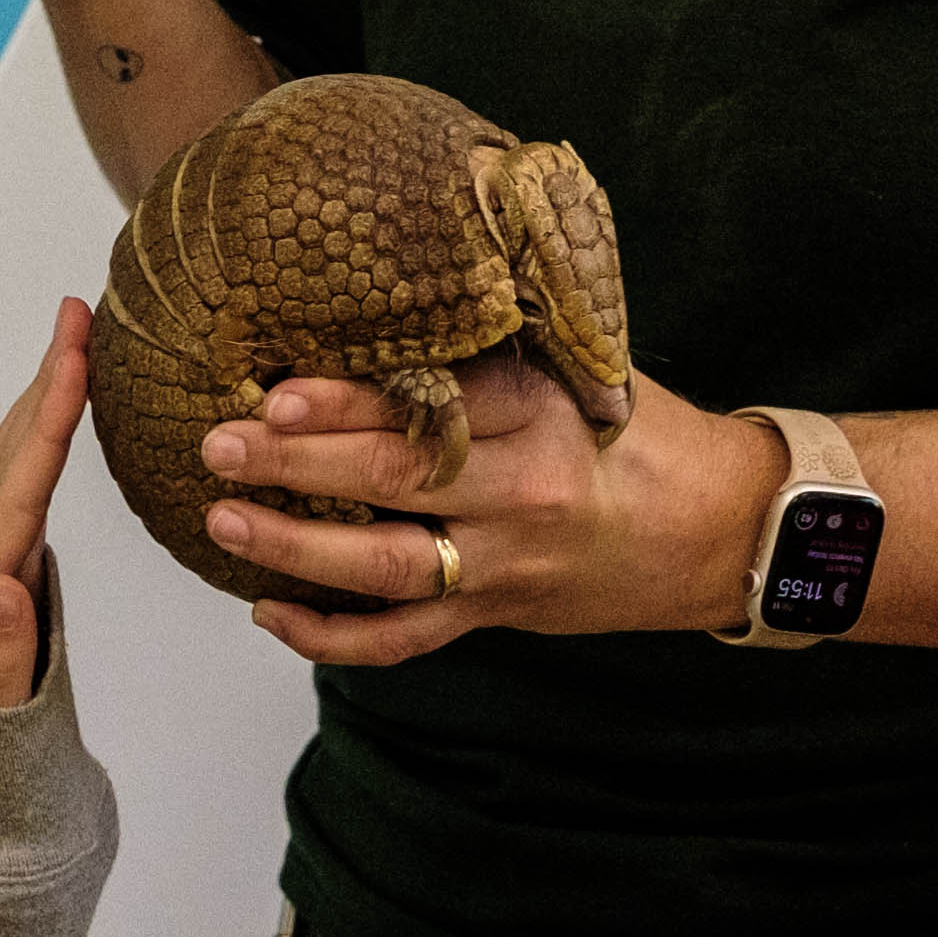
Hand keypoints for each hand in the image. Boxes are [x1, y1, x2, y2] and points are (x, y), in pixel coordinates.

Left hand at [0, 299, 92, 708]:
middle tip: (75, 311)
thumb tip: (4, 580)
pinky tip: (62, 398)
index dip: (45, 424)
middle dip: (43, 382)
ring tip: (74, 333)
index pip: (14, 493)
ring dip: (41, 396)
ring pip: (10, 460)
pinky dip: (40, 431)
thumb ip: (2, 655)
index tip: (71, 363)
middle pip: (7, 458)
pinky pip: (20, 477)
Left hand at [202, 357, 784, 667]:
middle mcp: (521, 493)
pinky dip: (333, 636)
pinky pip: (405, 639)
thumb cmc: (635, 435)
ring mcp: (506, 563)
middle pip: (396, 483)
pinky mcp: (495, 614)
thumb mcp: (575, 372)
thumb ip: (490, 352)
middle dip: (296, 466)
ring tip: (226, 521)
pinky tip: (270, 612)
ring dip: (298, 550)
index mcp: (538, 416)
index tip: (279, 392)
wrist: (718, 530)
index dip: (350, 404)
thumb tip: (380, 297)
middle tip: (219, 445)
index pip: (434, 407)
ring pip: (391, 569)